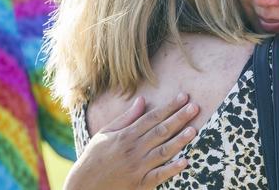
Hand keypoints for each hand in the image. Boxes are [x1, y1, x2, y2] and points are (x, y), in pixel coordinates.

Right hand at [64, 93, 199, 189]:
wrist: (83, 188)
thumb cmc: (94, 159)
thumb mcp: (105, 134)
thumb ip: (126, 118)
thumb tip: (142, 99)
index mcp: (125, 136)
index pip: (152, 117)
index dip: (169, 107)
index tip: (183, 97)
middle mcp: (133, 150)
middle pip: (160, 131)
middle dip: (179, 118)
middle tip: (195, 107)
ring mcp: (138, 168)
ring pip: (163, 151)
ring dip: (179, 141)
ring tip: (194, 130)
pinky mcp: (140, 184)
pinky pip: (159, 176)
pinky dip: (172, 169)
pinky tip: (184, 161)